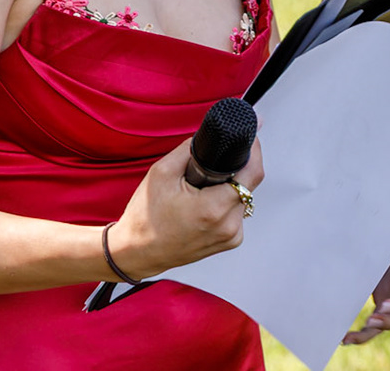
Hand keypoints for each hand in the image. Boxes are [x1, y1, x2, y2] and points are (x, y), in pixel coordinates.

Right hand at [107, 138, 263, 278]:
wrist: (135, 253)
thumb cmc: (144, 218)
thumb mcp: (162, 173)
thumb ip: (191, 149)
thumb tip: (216, 135)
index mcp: (214, 209)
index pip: (254, 172)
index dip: (254, 151)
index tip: (249, 139)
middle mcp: (228, 225)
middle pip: (248, 183)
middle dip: (235, 169)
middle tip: (213, 168)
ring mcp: (231, 236)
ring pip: (243, 198)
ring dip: (230, 188)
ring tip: (203, 191)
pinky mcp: (230, 242)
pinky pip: (237, 213)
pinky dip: (226, 204)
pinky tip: (205, 205)